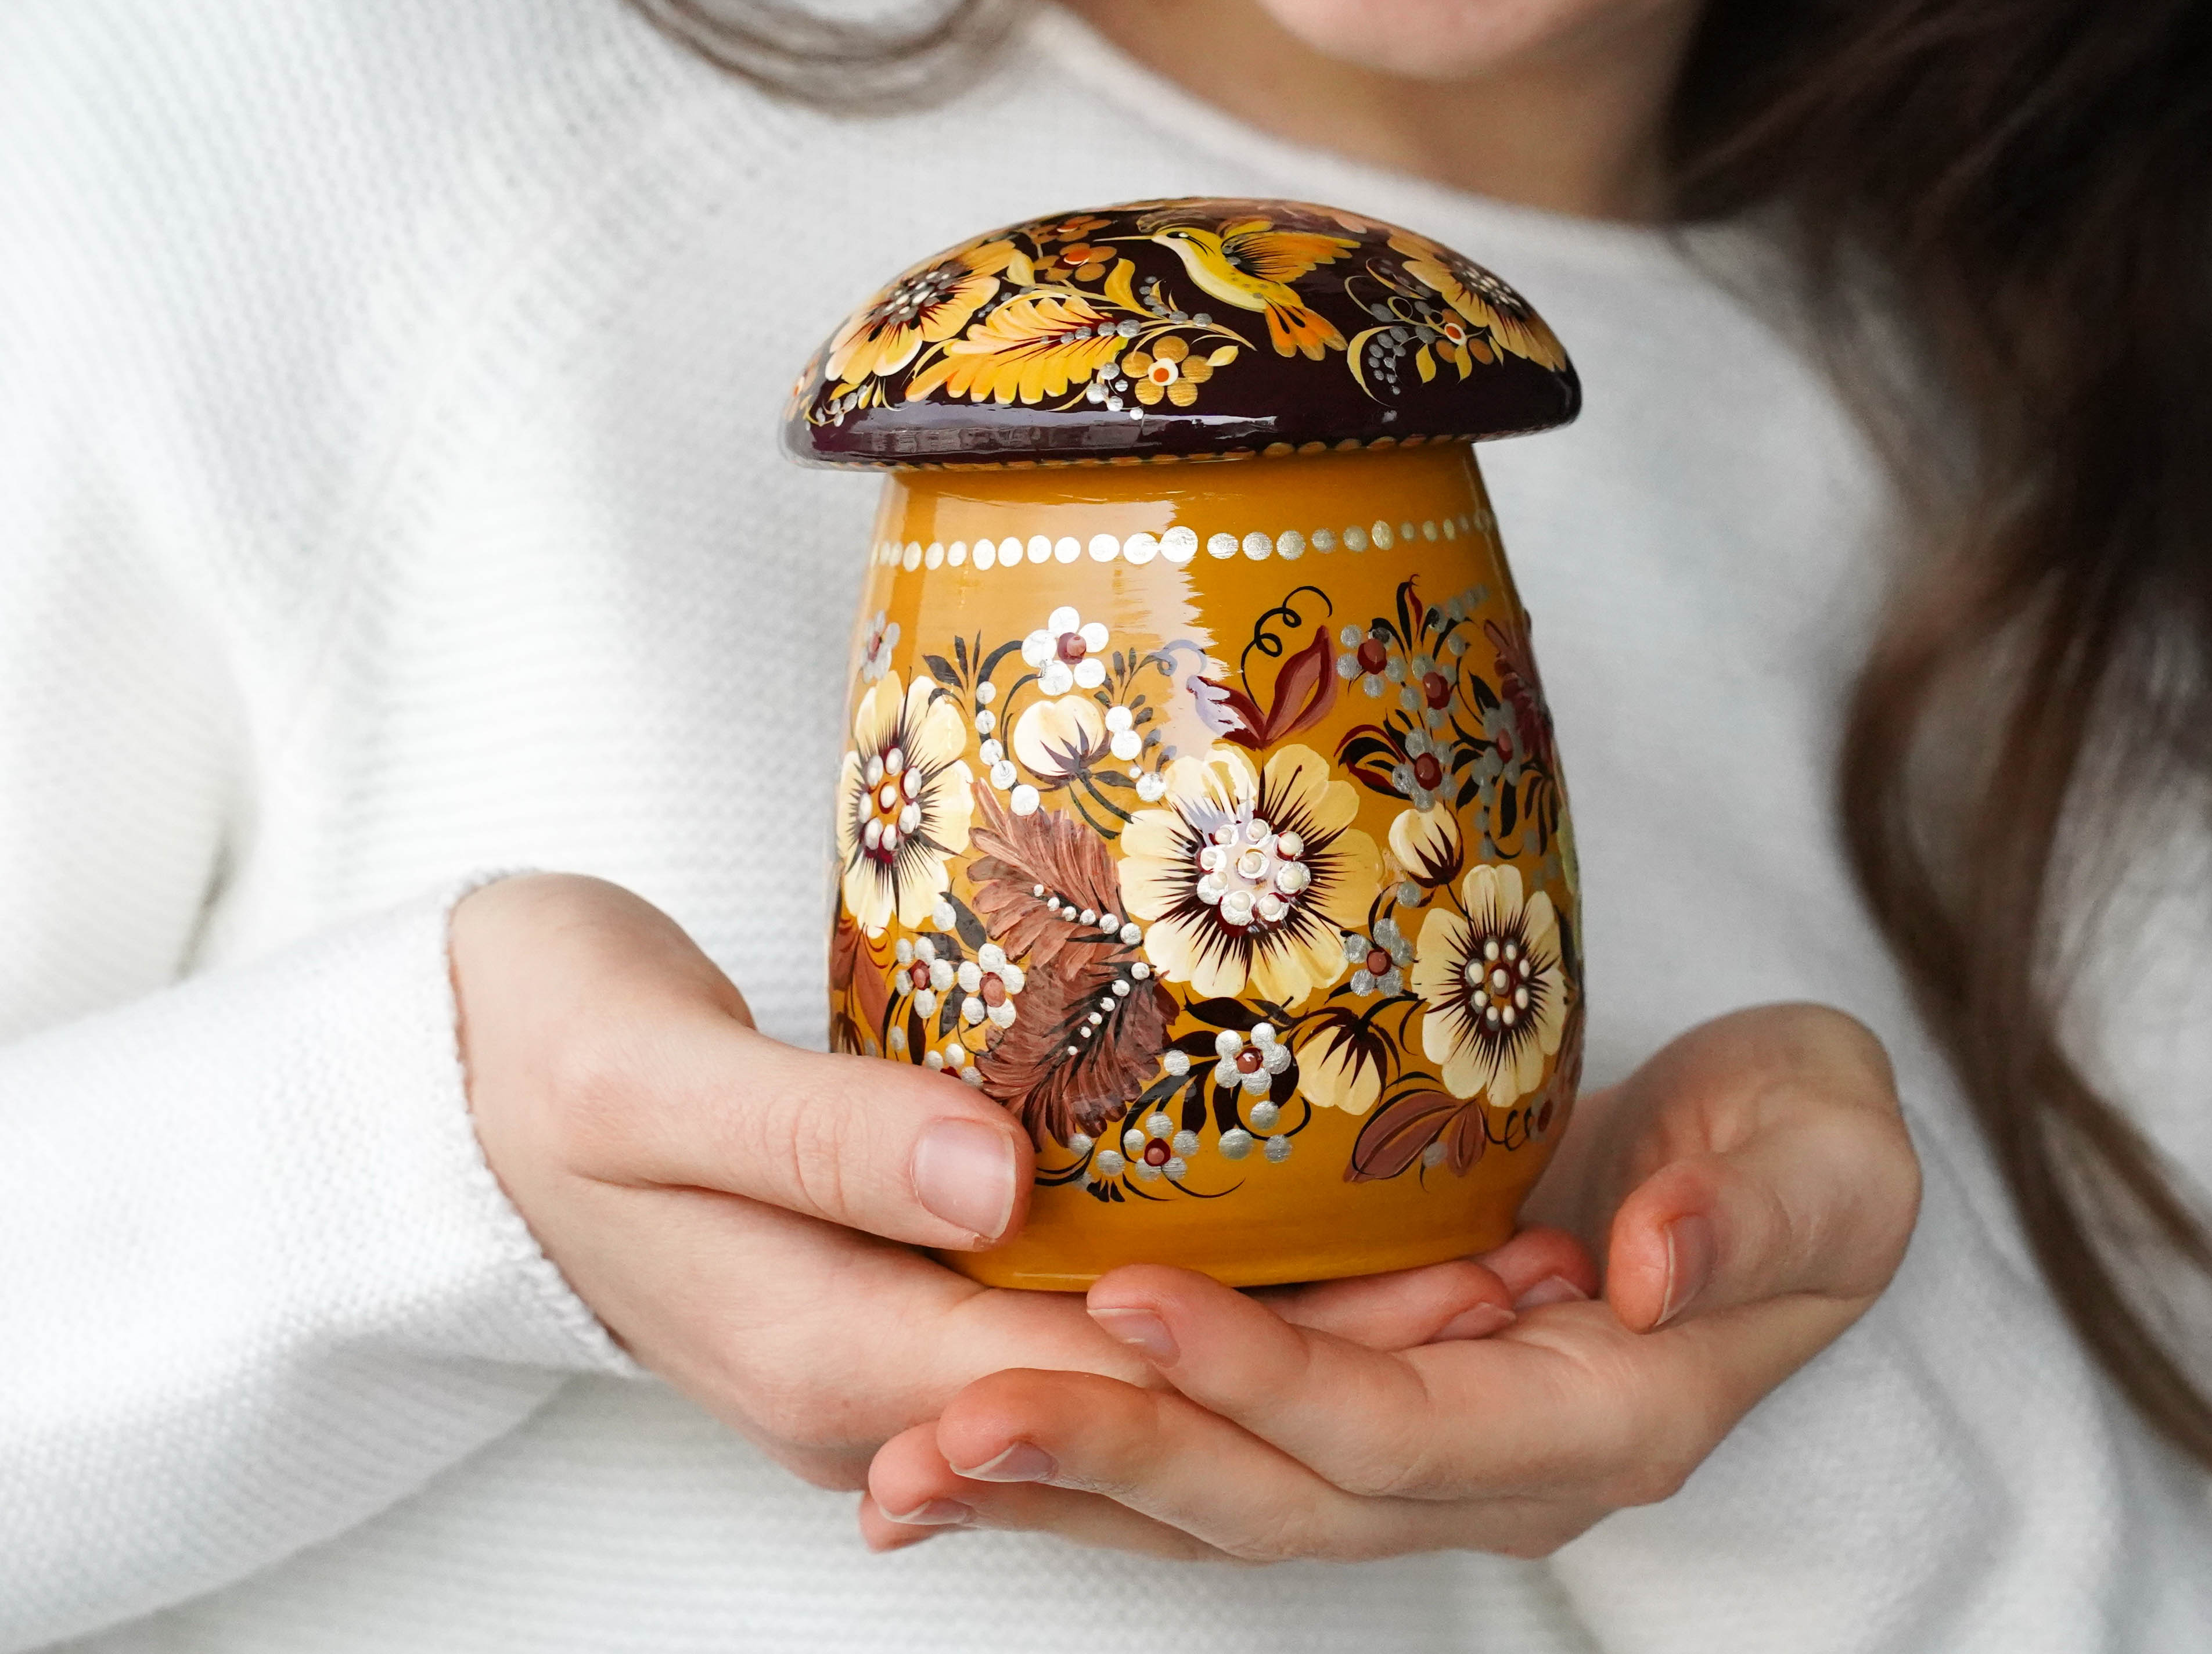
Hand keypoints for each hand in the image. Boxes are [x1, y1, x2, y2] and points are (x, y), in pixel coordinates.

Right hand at [449, 874, 1555, 1489]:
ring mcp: (888, 1347)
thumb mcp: (652, 1080)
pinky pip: (1076, 1320)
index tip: (1447, 1292)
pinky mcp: (898, 1288)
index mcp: (830, 1351)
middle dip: (1337, 1356)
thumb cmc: (540, 1057)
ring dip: (1292, 1333)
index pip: (1098, 1375)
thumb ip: (817, 1135)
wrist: (451, 1082)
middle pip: (1145, 1394)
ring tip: (1466, 1257)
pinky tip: (1297, 1237)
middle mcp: (878, 1383)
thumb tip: (987, 1180)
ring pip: (1126, 1369)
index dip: (1282, 1343)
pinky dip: (1199, 1295)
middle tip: (1520, 1275)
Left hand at [859, 1002, 1920, 1557]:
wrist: (1777, 1154)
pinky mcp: (1367, 1396)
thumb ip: (1761, 1216)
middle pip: (1274, 1492)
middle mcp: (1487, 1463)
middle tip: (936, 1426)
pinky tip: (969, 1435)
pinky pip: (1216, 1445)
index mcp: (1592, 1417)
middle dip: (1107, 1461)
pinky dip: (1095, 1447)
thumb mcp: (1831, 1159)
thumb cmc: (1808, 1146)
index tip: (1127, 1299)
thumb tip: (1658, 1271)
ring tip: (900, 1468)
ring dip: (1064, 1483)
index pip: (1397, 1428)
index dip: (1262, 1381)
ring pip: (1221, 1494)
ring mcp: (1417, 1442)